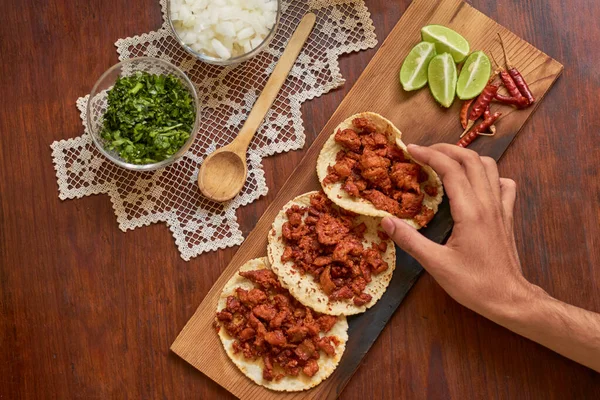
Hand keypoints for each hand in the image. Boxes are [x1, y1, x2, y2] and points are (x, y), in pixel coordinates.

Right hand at [381, 144, 541, 320]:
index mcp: (470, 211)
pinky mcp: (508, 216)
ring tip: (446, 161)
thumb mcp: (435, 265)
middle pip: (470, 160)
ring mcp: (501, 208)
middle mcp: (488, 203)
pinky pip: (503, 184)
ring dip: (466, 157)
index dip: (429, 155)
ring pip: (489, 167)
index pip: (450, 169)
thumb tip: (385, 220)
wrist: (509, 299)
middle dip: (445, 149)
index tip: (410, 150)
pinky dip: (488, 175)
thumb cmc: (473, 284)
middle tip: (423, 151)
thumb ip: (410, 240)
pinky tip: (476, 183)